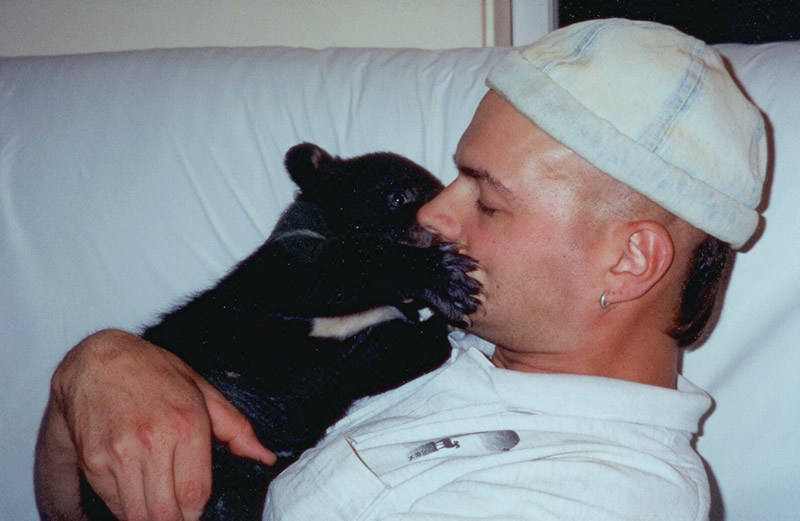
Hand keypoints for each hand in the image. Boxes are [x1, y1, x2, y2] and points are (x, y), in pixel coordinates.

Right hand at [51, 329, 274, 520]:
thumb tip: (263, 457)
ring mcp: (119, 454)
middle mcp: (152, 442)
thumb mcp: (203, 391)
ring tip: (160, 506)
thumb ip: (237, 428)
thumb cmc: (155, 374)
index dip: (198, 512)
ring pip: (137, 515)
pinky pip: (113, 504)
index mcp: (186, 425)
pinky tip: (137, 491)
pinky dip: (126, 507)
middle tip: (180, 514)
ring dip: (151, 517)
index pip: (195, 495)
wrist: (99, 361)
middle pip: (165, 514)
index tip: (197, 509)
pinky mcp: (92, 462)